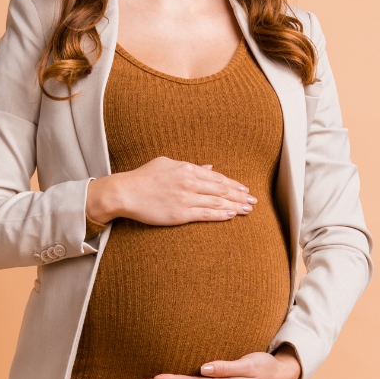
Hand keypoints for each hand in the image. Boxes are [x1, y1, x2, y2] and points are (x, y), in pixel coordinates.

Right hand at [85, 157, 256, 225]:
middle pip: (221, 189)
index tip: (244, 189)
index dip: (233, 184)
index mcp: (187, 168)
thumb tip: (209, 167)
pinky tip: (231, 215)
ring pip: (216, 202)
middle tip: (254, 201)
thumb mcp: (167, 164)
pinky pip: (205, 214)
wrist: (125, 192)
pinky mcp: (180, 214)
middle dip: (239, 196)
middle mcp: (189, 182)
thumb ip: (190, 166)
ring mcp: (185, 198)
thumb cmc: (143, 177)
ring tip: (248, 209)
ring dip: (235, 206)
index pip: (216, 177)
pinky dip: (220, 214)